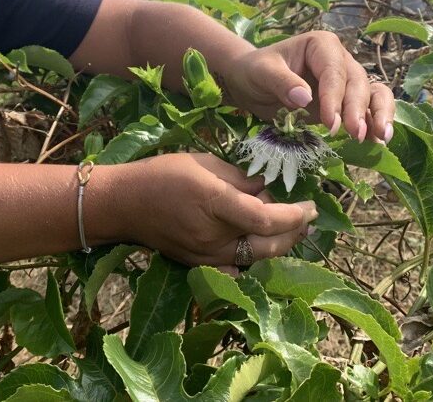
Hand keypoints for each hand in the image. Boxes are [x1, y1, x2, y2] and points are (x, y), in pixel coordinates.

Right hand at [119, 153, 317, 268]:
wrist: (122, 204)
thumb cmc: (161, 174)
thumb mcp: (203, 163)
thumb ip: (238, 177)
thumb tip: (266, 188)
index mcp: (214, 203)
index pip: (266, 218)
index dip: (294, 215)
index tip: (310, 206)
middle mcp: (213, 236)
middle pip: (268, 245)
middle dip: (294, 232)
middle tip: (307, 217)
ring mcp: (206, 256)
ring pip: (256, 259)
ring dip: (278, 245)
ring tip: (291, 229)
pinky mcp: (199, 266)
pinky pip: (236, 269)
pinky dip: (252, 261)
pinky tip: (258, 247)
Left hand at [224, 31, 394, 142]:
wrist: (252, 82)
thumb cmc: (256, 71)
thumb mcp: (261, 72)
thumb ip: (281, 82)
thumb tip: (304, 98)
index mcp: (321, 45)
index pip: (333, 72)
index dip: (334, 97)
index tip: (330, 123)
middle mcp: (340, 60)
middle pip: (357, 83)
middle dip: (357, 109)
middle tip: (354, 134)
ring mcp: (345, 81)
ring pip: (372, 93)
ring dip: (379, 114)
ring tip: (381, 137)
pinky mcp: (345, 102)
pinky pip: (368, 109)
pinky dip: (374, 123)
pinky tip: (377, 142)